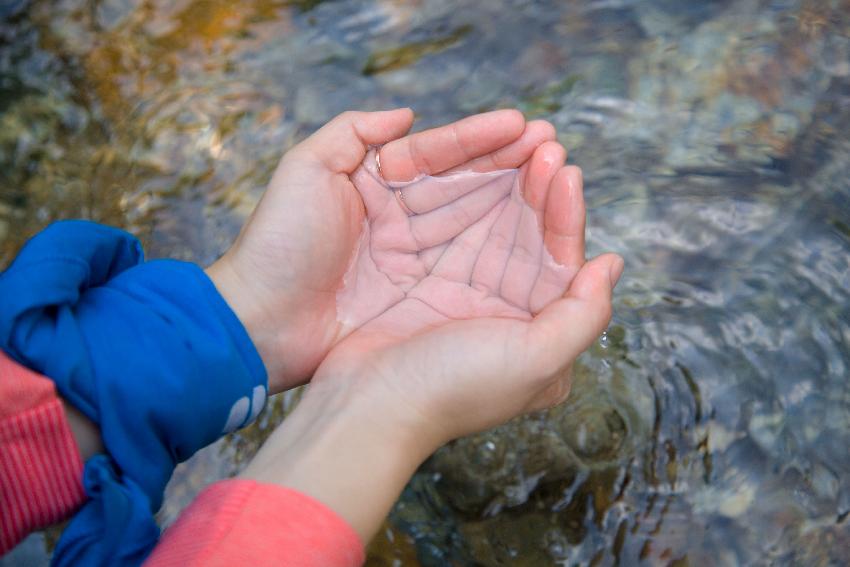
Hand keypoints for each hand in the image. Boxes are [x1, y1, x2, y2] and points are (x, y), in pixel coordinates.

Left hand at [207, 109, 556, 391]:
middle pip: (464, 184)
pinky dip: (502, 247)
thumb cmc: (277, 244)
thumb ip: (352, 132)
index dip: (479, 139)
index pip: (437, 154)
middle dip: (510, 165)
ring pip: (474, 220)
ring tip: (556, 178)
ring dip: (515, 201)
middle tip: (553, 147)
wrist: (261, 322)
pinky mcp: (420, 295)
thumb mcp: (305, 171)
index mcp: (375, 184)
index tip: (522, 127)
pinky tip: (533, 231)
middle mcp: (400, 218)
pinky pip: (469, 264)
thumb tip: (405, 116)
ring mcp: (413, 257)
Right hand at [316, 139, 622, 445]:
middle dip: (539, 192)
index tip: (566, 169)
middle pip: (531, 241)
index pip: (563, 263)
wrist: (368, 406)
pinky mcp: (428, 287)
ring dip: (508, 188)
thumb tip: (612, 264)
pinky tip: (477, 170)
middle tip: (545, 142)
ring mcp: (467, 300)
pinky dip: (468, 202)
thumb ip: (585, 315)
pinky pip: (457, 235)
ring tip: (519, 142)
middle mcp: (509, 317)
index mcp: (541, 337)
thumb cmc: (453, 388)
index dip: (566, 215)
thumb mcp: (537, 360)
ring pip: (496, 232)